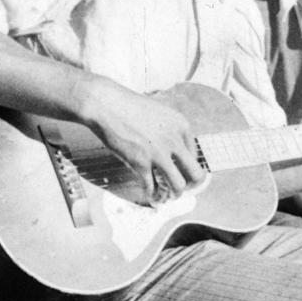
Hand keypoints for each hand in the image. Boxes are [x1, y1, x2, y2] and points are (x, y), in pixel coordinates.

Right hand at [80, 77, 203, 199]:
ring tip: (166, 196)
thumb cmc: (128, 106)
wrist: (105, 104)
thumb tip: (173, 150)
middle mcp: (175, 140)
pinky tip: (149, 195)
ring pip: (178, 186)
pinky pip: (152, 187)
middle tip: (180, 188)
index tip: (181, 173)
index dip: (188, 167)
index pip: (196, 156)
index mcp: (181, 126)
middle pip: (195, 174)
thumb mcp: (160, 113)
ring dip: (173, 195)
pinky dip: (151, 195)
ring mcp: (158, 153)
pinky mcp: (141, 163)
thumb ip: (170, 130)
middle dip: (189, 186)